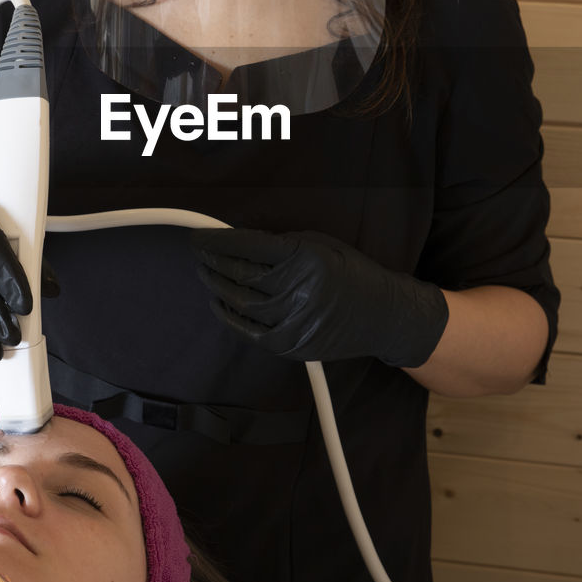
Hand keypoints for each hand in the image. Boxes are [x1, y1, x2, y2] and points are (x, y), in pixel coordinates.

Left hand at [190, 228, 448, 366]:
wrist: (382, 315)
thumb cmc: (350, 272)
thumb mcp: (319, 244)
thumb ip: (281, 244)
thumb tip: (240, 242)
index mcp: (305, 259)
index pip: (249, 246)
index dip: (218, 241)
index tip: (201, 236)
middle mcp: (298, 291)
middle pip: (241, 274)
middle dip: (213, 261)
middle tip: (199, 253)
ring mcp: (293, 322)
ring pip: (240, 303)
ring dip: (217, 286)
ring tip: (206, 273)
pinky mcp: (291, 345)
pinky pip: (249, 331)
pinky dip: (229, 316)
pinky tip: (219, 302)